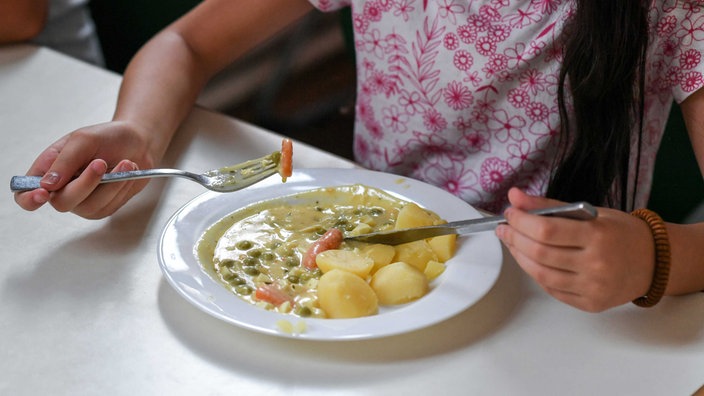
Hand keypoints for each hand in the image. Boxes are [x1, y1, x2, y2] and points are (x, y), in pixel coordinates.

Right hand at [14, 121, 155, 218]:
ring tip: (125, 162)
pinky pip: (110, 205)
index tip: (44, 193)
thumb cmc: (106, 138)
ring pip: (90, 206)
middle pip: (62, 203)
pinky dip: (122, 187)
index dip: (29, 199)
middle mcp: (61, 191)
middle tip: (101, 163)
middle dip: (85, 183)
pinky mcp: (104, 207)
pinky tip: (128, 171)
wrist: (137, 143)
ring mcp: (83, 202)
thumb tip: (47, 185)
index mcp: (47, 172)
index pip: (25, 195)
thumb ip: (65, 161)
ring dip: (110, 184)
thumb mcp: (83, 140)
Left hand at [495, 188, 654, 311]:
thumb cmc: (621, 233)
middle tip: (504, 228)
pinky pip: (552, 289)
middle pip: (540, 253)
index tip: (509, 213)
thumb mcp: (590, 212)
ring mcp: (593, 287)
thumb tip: (515, 196)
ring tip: (513, 243)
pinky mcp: (590, 304)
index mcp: (597, 235)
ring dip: (520, 257)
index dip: (521, 221)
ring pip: (541, 274)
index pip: (546, 229)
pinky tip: (530, 260)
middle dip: (515, 238)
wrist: (654, 262)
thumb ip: (550, 206)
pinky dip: (536, 273)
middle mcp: (596, 264)